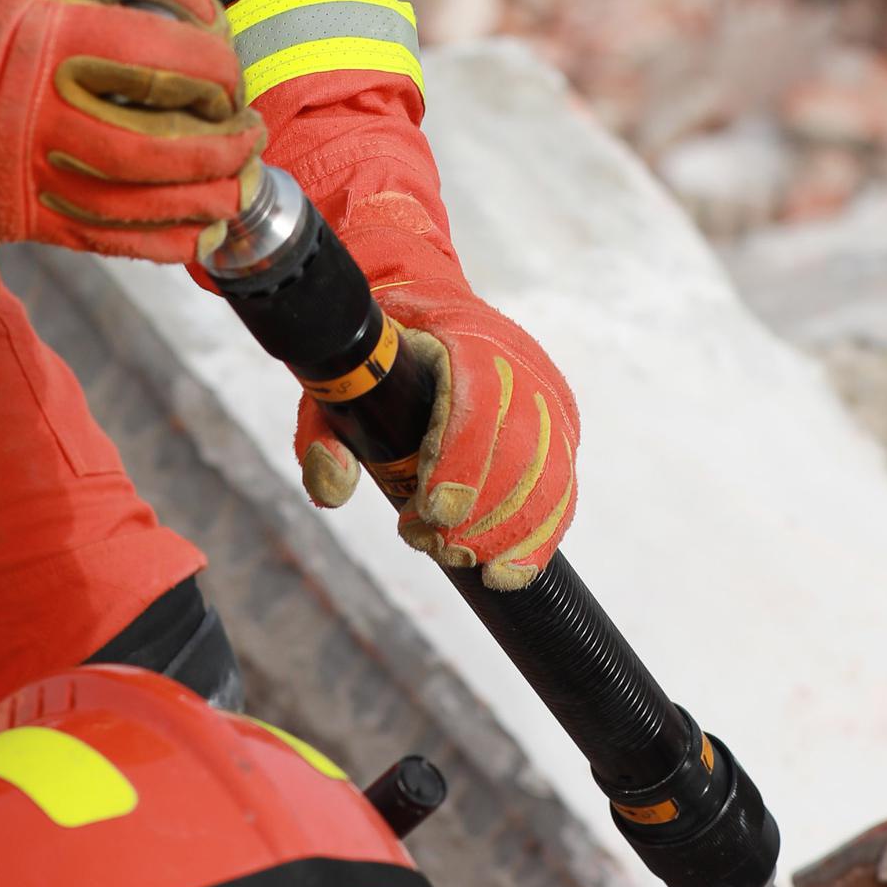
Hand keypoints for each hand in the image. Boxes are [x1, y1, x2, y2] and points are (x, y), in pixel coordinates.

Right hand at [0, 0, 261, 258]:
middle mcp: (42, 107)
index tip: (235, 82)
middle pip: (160, 146)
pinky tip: (194, 232)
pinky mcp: (10, 208)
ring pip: (132, 201)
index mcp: (61, 39)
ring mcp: (22, 165)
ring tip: (236, 189)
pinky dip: (156, 242)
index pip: (172, 68)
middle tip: (252, 139)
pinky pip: (97, 237)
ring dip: (201, 201)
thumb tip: (215, 18)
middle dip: (223, 149)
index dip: (221, 77)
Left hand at [295, 280, 578, 591]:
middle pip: (522, 447)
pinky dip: (536, 541)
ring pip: (548, 476)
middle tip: (432, 541)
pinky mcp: (561, 434)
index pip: (483, 398)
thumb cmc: (382, 355)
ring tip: (452, 553)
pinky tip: (503, 574)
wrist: (431, 313)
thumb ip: (325, 434)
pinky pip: (561, 493)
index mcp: (468, 338)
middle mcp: (522, 366)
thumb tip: (333, 488)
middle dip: (479, 511)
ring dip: (503, 533)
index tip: (431, 509)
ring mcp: (548, 400)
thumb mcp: (339, 382)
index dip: (463, 459)